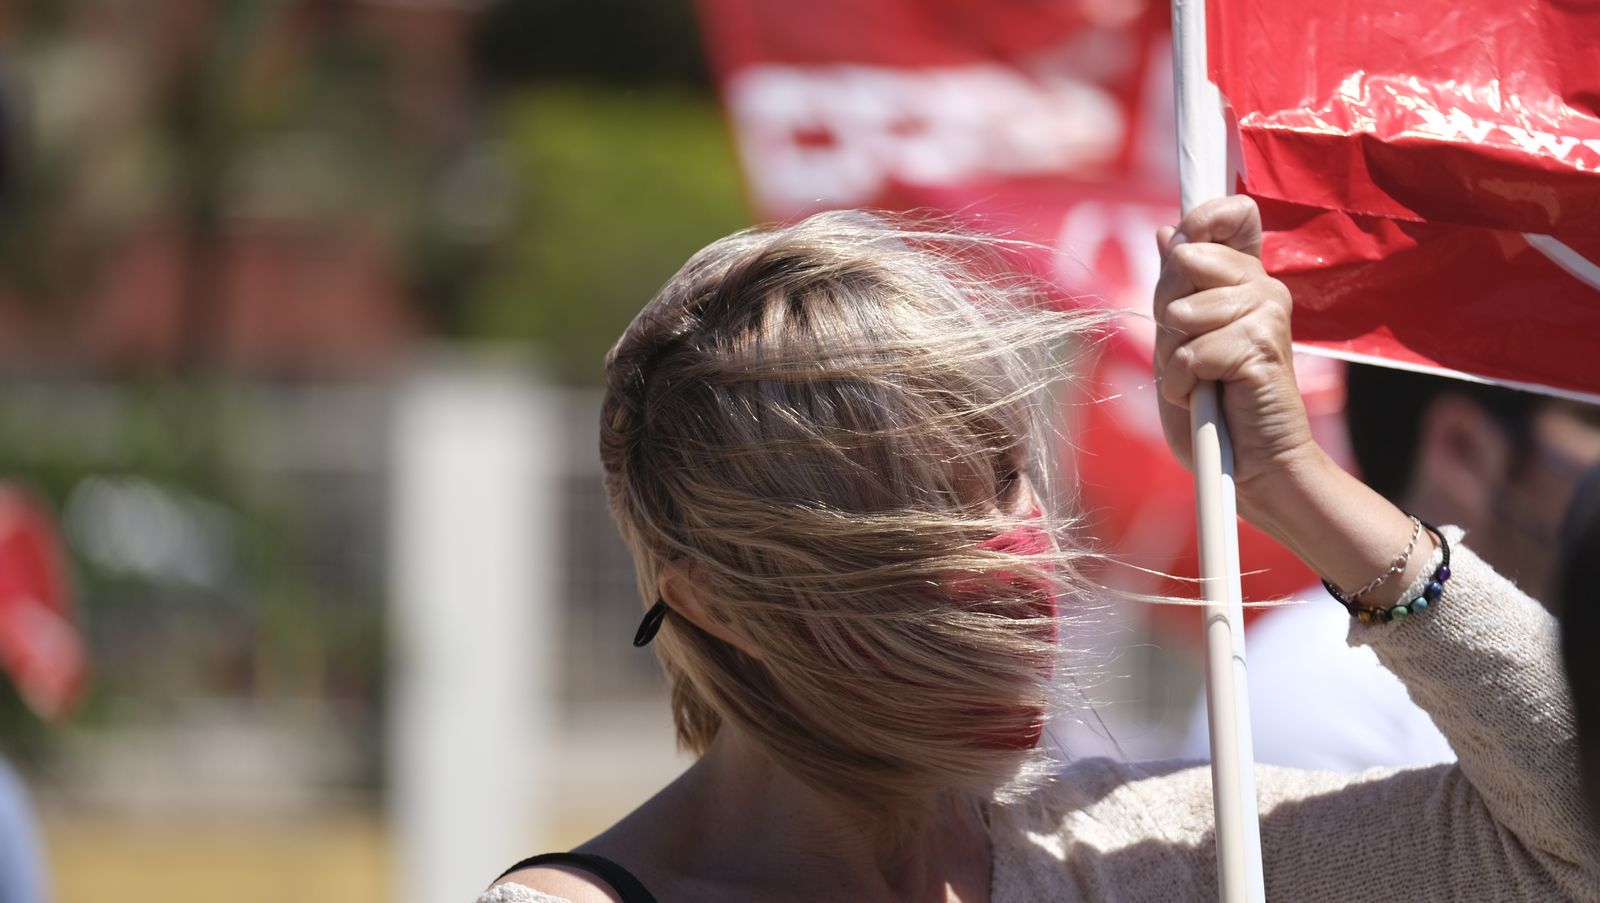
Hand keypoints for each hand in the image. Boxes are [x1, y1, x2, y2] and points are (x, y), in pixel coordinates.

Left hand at [1152, 195, 1317, 511]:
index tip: (1184, 247)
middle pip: (1188, 258)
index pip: (1233, 214)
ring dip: (1175, 355)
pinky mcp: (1262, 345)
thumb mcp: (1180, 342)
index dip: (1203, 217)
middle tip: (1187, 353)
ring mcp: (1268, 314)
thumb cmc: (1213, 410)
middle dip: (1167, 310)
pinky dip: (1185, 381)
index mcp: (1245, 281)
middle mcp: (1264, 288)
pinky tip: (1208, 398)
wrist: (1248, 466)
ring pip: (1185, 308)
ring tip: (1201, 380)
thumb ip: (1177, 288)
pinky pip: (1193, 350)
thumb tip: (1167, 231)